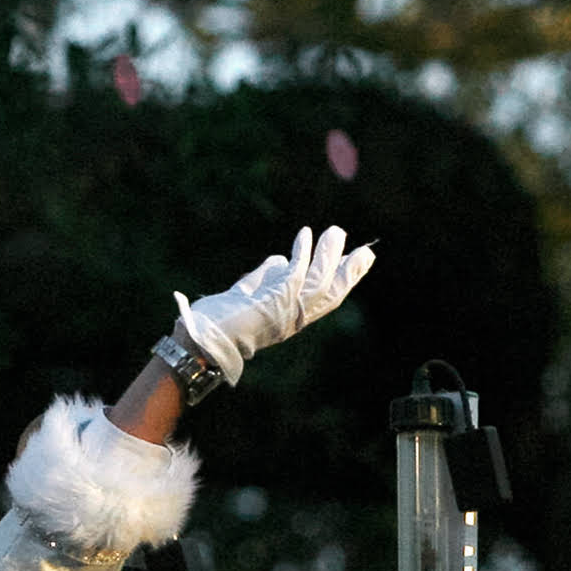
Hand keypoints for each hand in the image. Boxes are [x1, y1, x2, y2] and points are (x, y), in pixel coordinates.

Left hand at [170, 225, 374, 384]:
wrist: (204, 339)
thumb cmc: (221, 322)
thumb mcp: (249, 293)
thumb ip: (266, 277)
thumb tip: (280, 259)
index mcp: (290, 320)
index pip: (324, 299)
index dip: (343, 280)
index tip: (356, 261)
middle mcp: (293, 320)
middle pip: (331, 294)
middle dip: (349, 272)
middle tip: (366, 251)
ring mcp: (285, 312)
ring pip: (319, 282)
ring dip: (329, 255)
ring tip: (337, 232)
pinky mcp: (274, 301)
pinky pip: (295, 272)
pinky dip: (301, 252)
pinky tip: (305, 234)